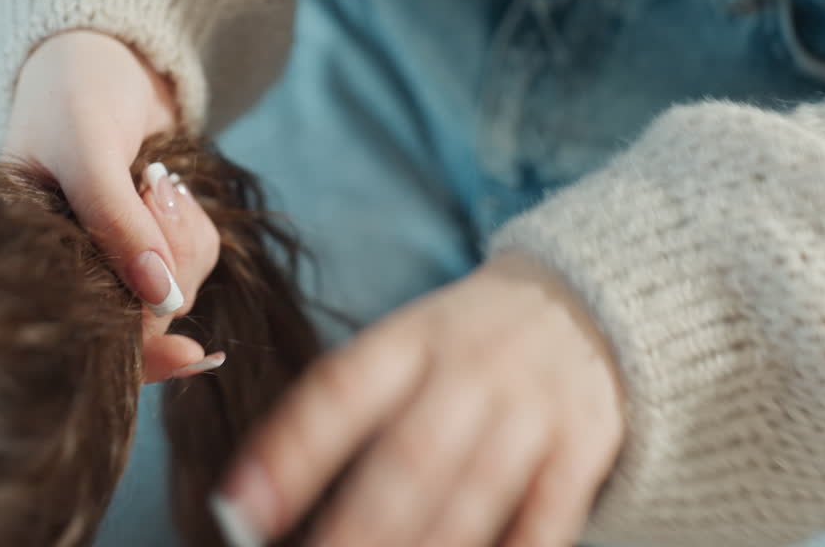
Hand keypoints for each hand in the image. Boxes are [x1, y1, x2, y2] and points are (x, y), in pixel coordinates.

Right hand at [5, 31, 220, 382]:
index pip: (81, 332)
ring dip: (183, 237)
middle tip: (154, 189)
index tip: (188, 353)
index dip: (135, 353)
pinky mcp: (147, 251)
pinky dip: (193, 228)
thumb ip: (117, 221)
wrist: (105, 54)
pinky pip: (193, 264)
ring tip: (154, 180)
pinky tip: (167, 189)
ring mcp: (110, 266)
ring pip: (175, 292)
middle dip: (166, 262)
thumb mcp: (86, 147)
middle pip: (140, 320)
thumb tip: (164, 299)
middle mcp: (66, 276)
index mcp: (28, 260)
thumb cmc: (72, 92)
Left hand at [214, 252, 625, 546]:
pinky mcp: (582, 447)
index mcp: (411, 339)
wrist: (584, 301)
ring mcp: (531, 408)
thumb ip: (349, 405)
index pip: (341, 391)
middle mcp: (470, 368)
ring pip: (473, 494)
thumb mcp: (407, 344)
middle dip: (356, 525)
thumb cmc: (464, 343)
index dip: (289, 450)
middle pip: (408, 457)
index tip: (240, 505)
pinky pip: (547, 517)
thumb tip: (265, 492)